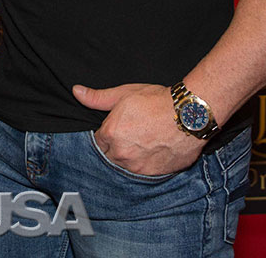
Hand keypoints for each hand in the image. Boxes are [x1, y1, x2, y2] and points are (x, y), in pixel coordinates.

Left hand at [73, 82, 204, 176]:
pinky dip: (148, 163)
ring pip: (127, 165)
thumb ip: (98, 98)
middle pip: (111, 155)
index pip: (98, 141)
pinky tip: (155, 150)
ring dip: (132, 157)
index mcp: (110, 134)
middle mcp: (121, 154)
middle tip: (133, 134)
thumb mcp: (124, 94)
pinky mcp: (155, 174)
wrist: (189, 114)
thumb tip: (77, 92)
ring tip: (145, 141)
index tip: (120, 127)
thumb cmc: (157, 101)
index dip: (108, 134)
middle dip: (117, 146)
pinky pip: (145, 172)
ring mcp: (138, 167)